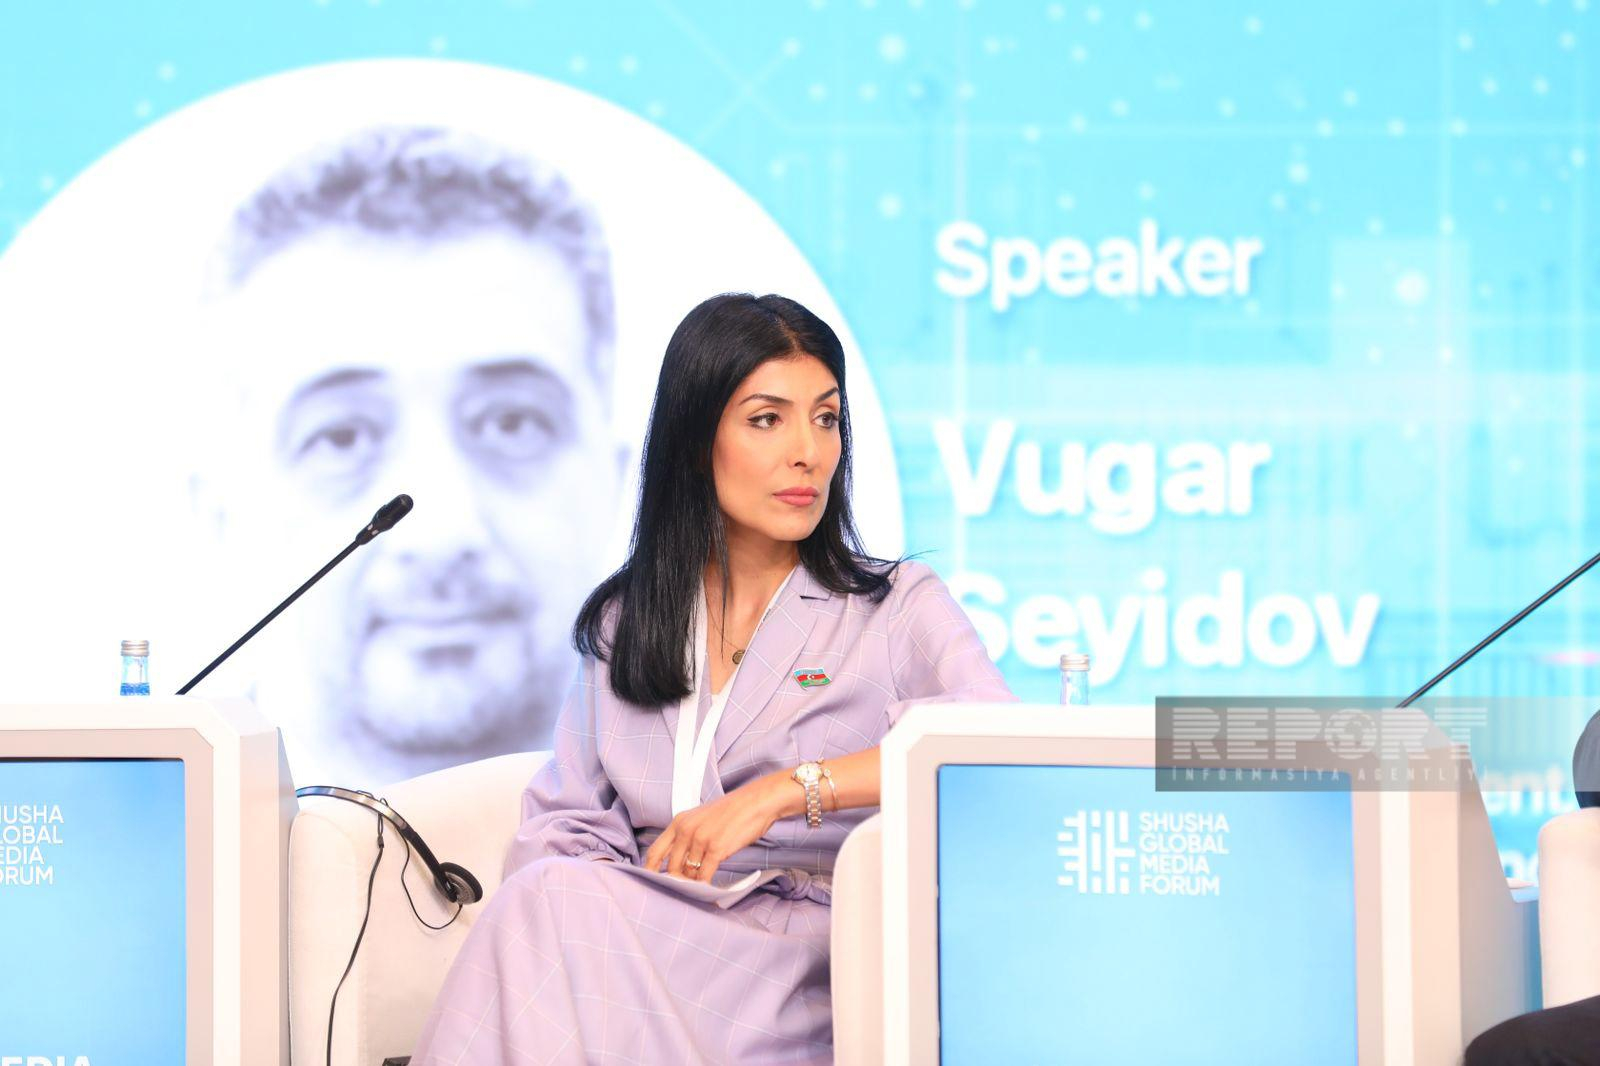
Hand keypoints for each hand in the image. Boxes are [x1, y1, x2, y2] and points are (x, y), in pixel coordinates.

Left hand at [642, 777, 789, 881]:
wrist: (756, 802)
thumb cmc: (733, 811)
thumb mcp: (701, 819)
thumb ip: (687, 837)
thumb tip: (681, 864)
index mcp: (679, 822)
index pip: (655, 851)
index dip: (651, 870)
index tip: (651, 882)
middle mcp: (686, 830)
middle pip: (672, 867)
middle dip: (677, 882)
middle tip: (684, 891)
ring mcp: (700, 840)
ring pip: (689, 874)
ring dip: (694, 885)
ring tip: (699, 891)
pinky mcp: (716, 849)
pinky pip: (704, 876)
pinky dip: (706, 886)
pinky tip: (710, 889)